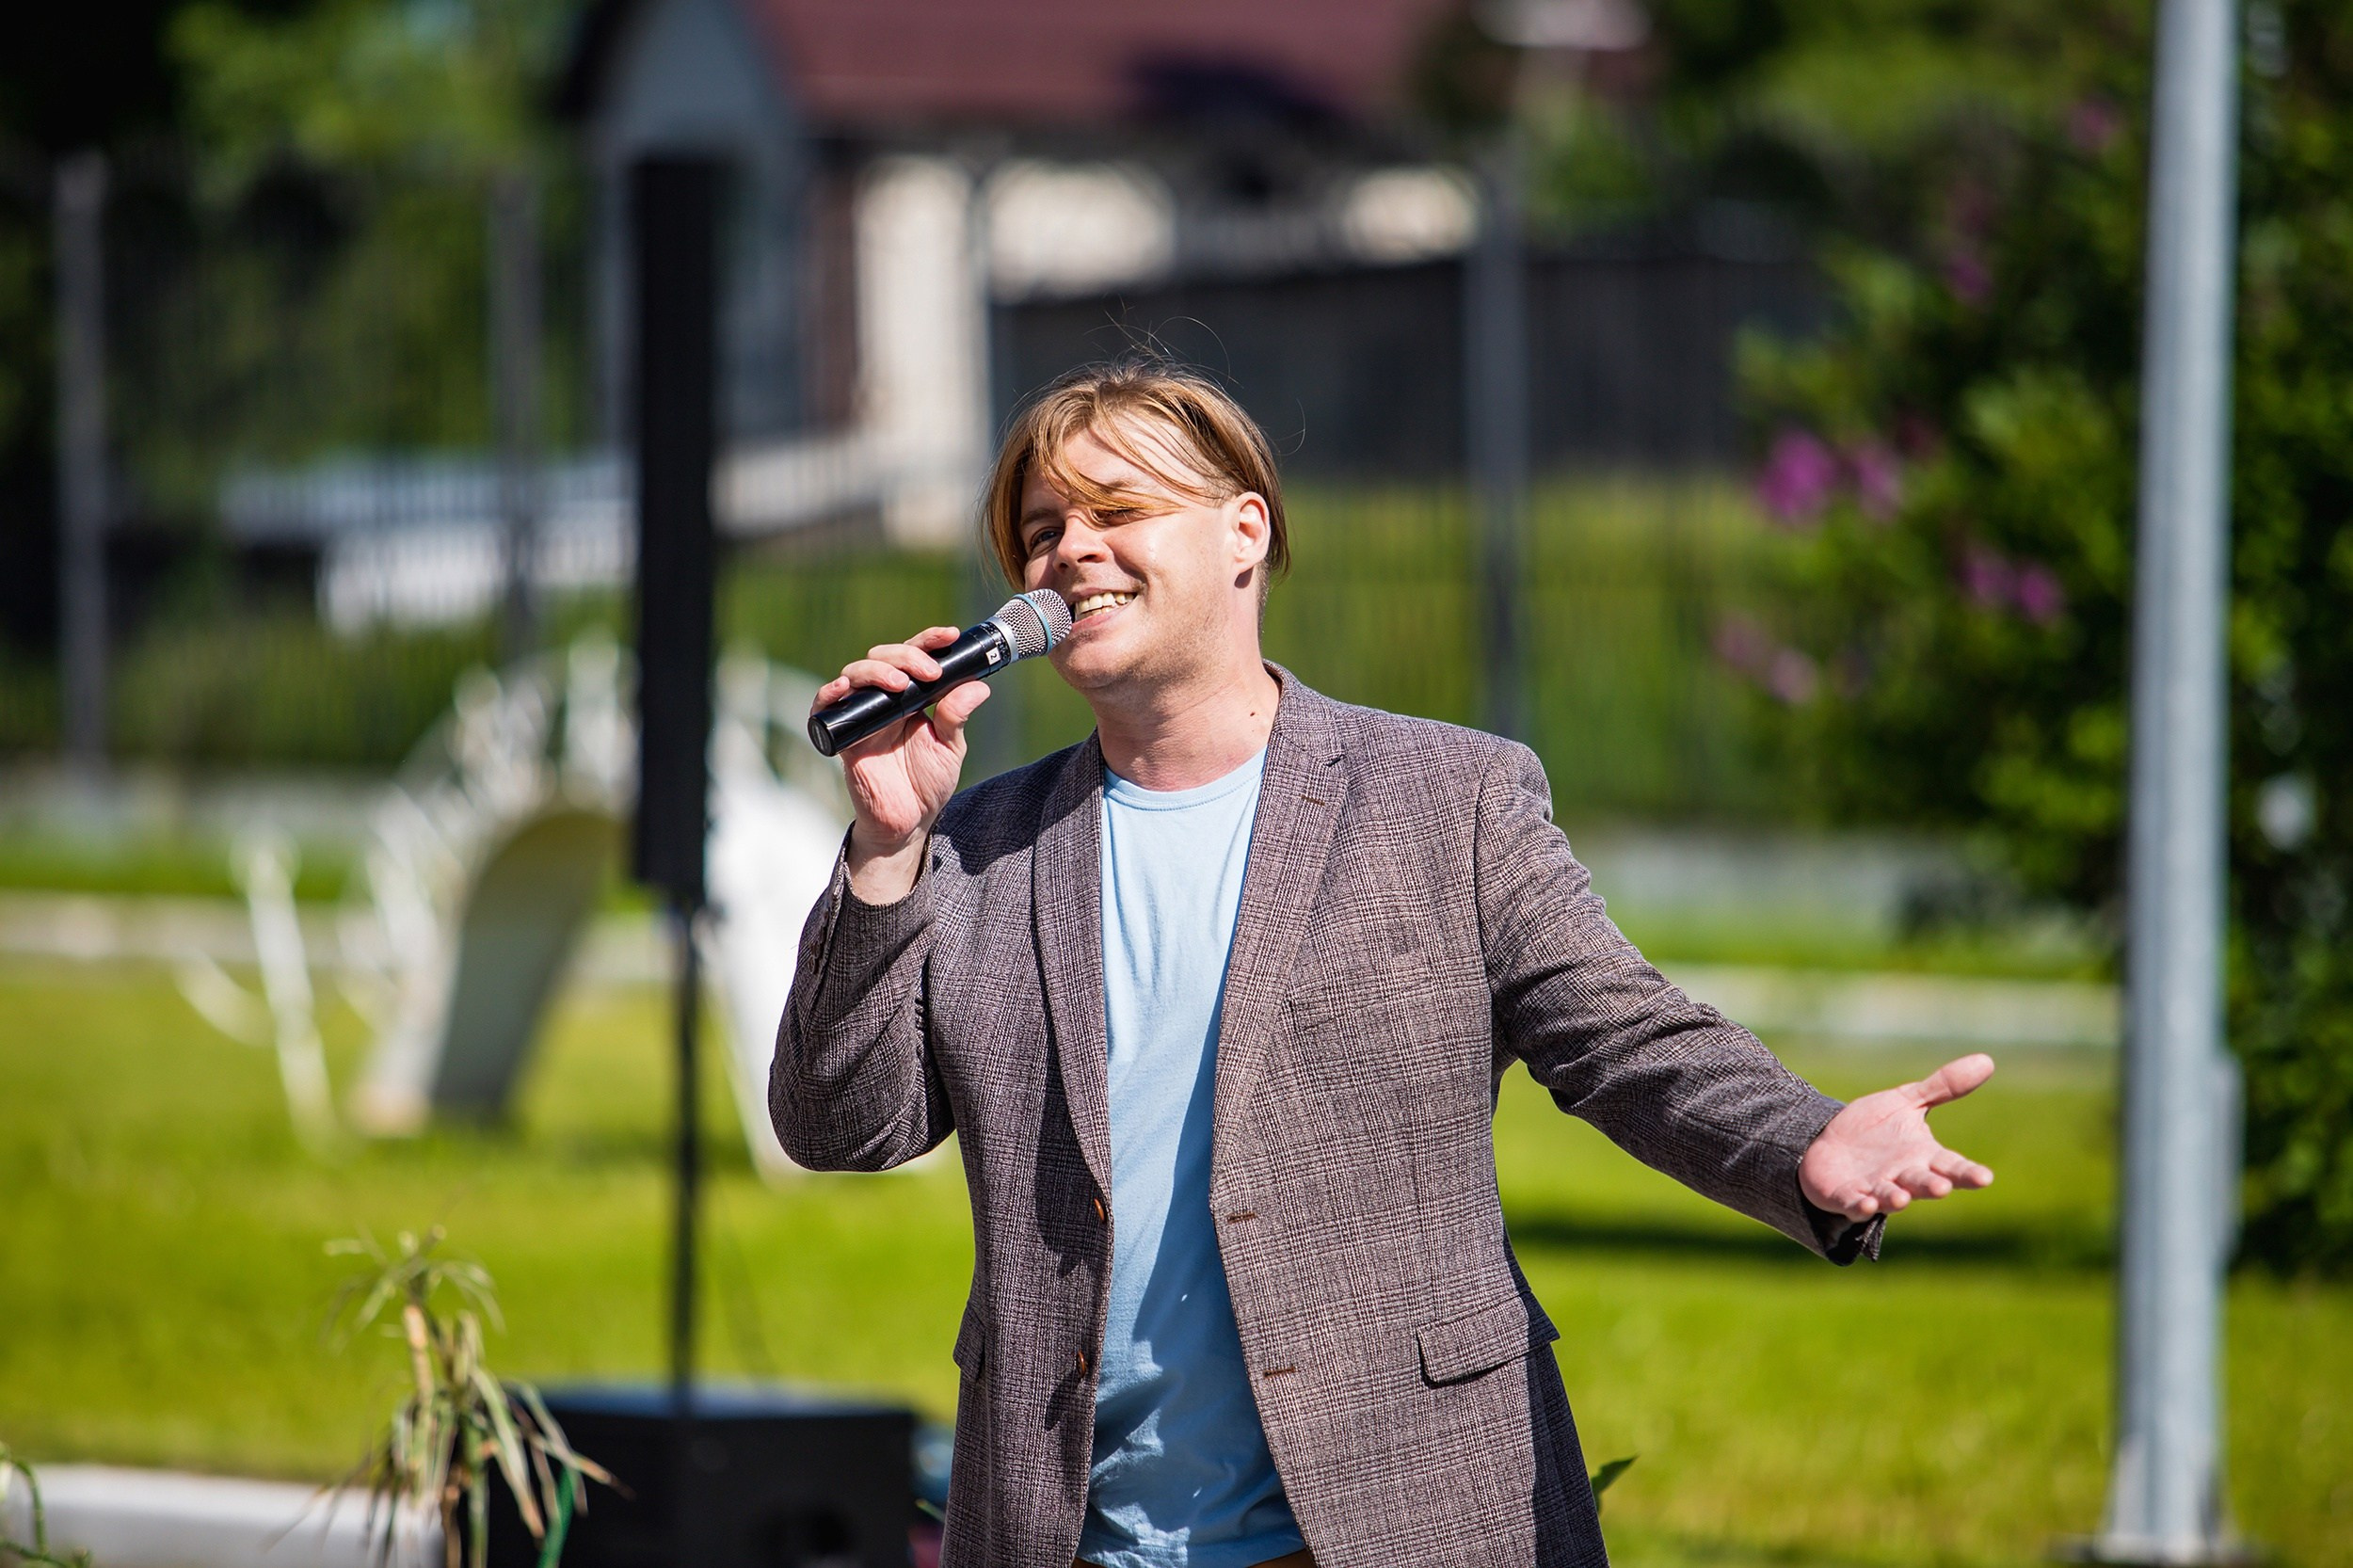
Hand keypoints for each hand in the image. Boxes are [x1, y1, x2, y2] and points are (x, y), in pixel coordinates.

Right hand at [812, 627, 991, 902]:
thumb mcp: (949, 747)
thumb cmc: (928, 783)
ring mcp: (862, 715)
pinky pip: (824, 708)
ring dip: (877, 671)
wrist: (908, 823)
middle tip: (929, 672)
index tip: (950, 635)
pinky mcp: (842, 736)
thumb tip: (978, 686)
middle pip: (884, 657)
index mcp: (912, 695)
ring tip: (900, 684)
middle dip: (906, 656)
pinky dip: (829, 694)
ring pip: (855, 673)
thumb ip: (957, 716)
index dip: (930, 641)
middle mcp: (884, 699)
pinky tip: (842, 688)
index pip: (916, 656)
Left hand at [1798, 1053, 1996, 1221]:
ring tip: (1902, 1198)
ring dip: (1895, 1199)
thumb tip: (1987, 1060)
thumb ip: (1943, 1087)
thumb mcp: (1907, 1102)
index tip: (1985, 1177)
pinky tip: (1864, 1205)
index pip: (1951, 1166)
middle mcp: (1902, 1177)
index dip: (1967, 1173)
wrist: (1828, 1145)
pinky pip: (1853, 1204)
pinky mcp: (1846, 1196)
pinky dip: (1859, 1206)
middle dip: (1932, 1186)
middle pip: (1922, 1183)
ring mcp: (1874, 1189)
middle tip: (1942, 1187)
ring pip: (1889, 1198)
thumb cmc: (1875, 1128)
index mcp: (1923, 1156)